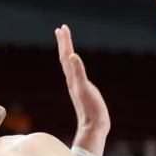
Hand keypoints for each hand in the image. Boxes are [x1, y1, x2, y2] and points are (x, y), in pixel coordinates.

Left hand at [56, 25, 109, 154]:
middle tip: (62, 29)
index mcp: (72, 78)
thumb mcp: (85, 89)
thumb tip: (72, 56)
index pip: (66, 56)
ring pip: (69, 65)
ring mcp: (77, 86)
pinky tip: (76, 65)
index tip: (62, 28)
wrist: (94, 128)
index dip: (65, 41)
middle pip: (65, 58)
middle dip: (64, 43)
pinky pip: (76, 73)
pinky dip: (75, 65)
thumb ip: (78, 72)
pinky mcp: (83, 91)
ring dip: (68, 52)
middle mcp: (72, 80)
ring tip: (67, 43)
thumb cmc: (91, 109)